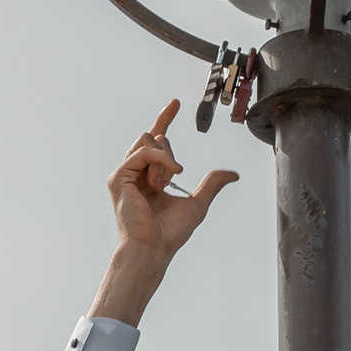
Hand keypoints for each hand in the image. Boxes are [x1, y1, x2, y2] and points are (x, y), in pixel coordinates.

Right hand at [90, 102, 237, 326]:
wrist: (153, 247)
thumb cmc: (170, 233)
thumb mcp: (198, 203)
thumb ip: (212, 184)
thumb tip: (232, 174)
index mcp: (150, 177)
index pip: (156, 140)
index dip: (165, 119)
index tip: (176, 103)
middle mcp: (135, 173)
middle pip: (154, 137)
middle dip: (170, 156)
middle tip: (171, 182)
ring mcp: (124, 174)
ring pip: (148, 140)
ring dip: (164, 160)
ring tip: (162, 185)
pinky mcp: (118, 177)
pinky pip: (143, 152)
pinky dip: (159, 160)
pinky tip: (166, 177)